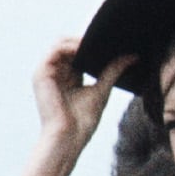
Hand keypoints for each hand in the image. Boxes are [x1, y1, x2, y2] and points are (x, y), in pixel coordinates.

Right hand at [11, 39, 132, 175]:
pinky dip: (72, 46)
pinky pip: (56, 50)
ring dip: (80, 40)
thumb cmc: (83, 121)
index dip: (92, 43)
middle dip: (87, 39)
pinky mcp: (41, 73)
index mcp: (67, 76)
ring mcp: (46, 72)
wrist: (68, 138)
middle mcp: (55, 72)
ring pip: (62, 43)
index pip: (77, 51)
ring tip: (100, 41)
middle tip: (109, 37)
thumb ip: (113, 70)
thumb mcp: (102, 90)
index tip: (114, 39)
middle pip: (69, 44)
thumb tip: (132, 56)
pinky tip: (88, 48)